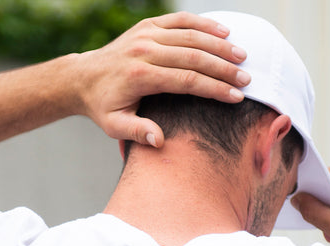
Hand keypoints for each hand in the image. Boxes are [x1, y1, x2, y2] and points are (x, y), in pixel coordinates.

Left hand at [77, 11, 250, 146]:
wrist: (83, 78)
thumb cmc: (103, 107)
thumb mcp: (114, 126)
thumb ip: (136, 132)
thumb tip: (159, 141)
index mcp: (140, 76)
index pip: (186, 81)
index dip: (214, 89)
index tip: (236, 97)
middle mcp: (144, 50)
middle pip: (193, 56)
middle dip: (223, 68)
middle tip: (247, 80)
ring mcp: (146, 34)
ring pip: (190, 35)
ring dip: (219, 45)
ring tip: (242, 57)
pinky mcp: (148, 25)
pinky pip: (180, 20)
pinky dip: (204, 24)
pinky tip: (224, 30)